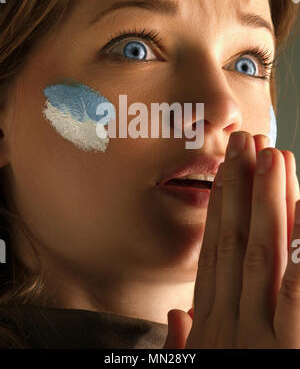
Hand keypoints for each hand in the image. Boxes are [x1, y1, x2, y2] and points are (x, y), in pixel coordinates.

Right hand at [163, 132, 299, 348]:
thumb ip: (183, 342)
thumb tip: (174, 313)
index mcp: (211, 324)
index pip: (213, 252)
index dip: (219, 207)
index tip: (224, 171)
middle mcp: (232, 320)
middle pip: (235, 240)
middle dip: (241, 186)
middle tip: (246, 141)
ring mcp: (260, 332)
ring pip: (262, 253)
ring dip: (267, 199)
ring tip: (273, 155)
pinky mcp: (291, 346)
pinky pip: (297, 288)